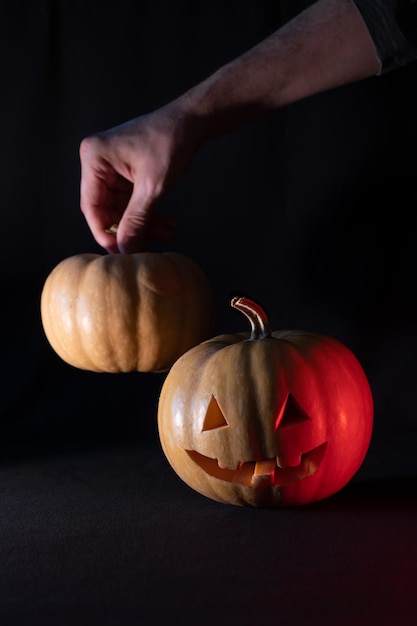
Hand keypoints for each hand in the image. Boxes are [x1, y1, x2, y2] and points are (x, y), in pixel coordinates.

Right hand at [79, 104, 200, 252]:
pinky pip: (130, 201)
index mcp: (94, 159)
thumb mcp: (152, 187)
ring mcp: (110, 167)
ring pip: (121, 209)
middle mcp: (96, 162)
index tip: (122, 252)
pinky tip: (166, 224)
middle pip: (106, 210)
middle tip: (149, 246)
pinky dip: (147, 213)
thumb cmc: (170, 142)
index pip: (92, 207)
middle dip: (130, 229)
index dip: (106, 233)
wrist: (191, 121)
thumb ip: (136, 219)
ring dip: (143, 223)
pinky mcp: (124, 172)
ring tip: (166, 233)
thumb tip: (125, 249)